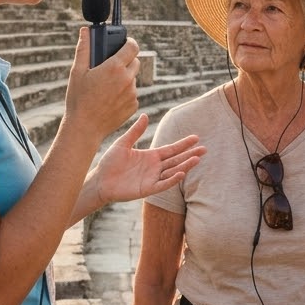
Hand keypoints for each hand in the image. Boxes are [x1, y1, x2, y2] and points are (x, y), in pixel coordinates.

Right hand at [66, 33, 140, 147]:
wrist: (85, 127)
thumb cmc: (78, 99)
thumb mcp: (77, 72)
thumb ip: (83, 49)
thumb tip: (85, 31)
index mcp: (114, 67)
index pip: (133, 47)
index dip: (129, 42)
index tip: (125, 43)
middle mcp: (127, 79)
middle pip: (135, 61)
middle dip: (126, 60)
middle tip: (111, 66)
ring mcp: (132, 93)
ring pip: (132, 79)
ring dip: (124, 78)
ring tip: (106, 86)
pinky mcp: (133, 106)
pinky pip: (132, 93)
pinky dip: (124, 93)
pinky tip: (109, 98)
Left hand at [86, 114, 204, 208]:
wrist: (100, 181)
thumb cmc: (109, 163)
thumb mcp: (123, 144)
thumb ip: (135, 132)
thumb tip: (144, 115)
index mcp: (151, 156)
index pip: (171, 149)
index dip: (183, 144)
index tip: (196, 138)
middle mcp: (154, 167)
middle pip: (176, 160)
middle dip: (190, 155)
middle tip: (205, 149)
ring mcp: (152, 179)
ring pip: (173, 171)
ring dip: (185, 166)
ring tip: (197, 159)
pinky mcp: (147, 189)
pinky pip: (162, 184)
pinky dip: (172, 180)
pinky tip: (181, 173)